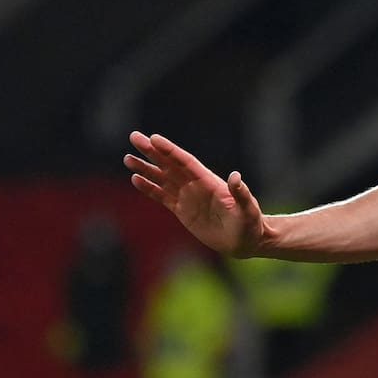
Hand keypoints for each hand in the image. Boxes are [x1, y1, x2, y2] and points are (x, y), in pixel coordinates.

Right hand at [124, 131, 264, 257]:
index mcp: (209, 181)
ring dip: (146, 168)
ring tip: (128, 158)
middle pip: (170, 164)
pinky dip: (149, 188)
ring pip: (162, 178)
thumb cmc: (249, 224)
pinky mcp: (182, 210)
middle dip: (152, 151)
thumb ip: (240, 193)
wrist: (245, 241)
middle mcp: (196, 185)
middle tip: (134, 137)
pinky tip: (136, 179)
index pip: (185, 161)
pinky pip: (162, 196)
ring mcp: (188, 197)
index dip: (170, 150)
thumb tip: (235, 176)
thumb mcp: (247, 208)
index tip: (154, 138)